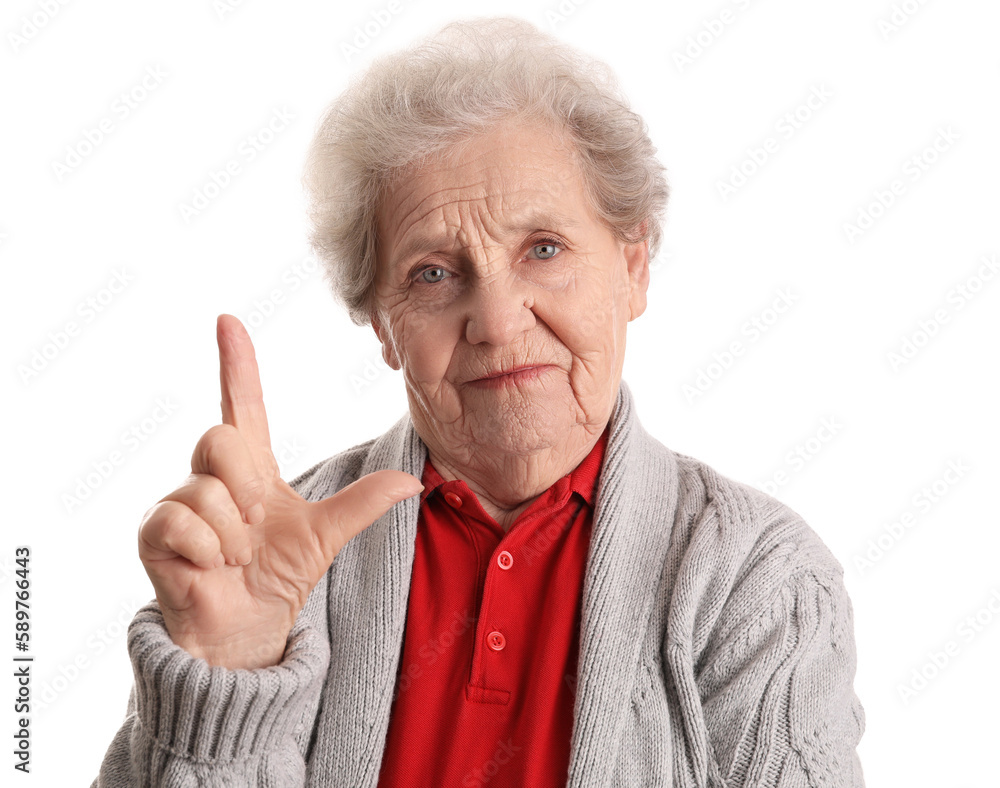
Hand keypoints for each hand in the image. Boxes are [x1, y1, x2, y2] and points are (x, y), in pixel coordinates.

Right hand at [137, 314, 422, 668]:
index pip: (242, 403)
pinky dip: (208, 553)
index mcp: (252, 466)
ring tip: (234, 558)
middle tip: (254, 529)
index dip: (236, 362)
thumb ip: (363, 504)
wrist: (249, 627)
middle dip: (245, 490)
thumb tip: (413, 483)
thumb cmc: (278, 576)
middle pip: (219, 438)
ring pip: (205, 490)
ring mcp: (178, 501)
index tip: (228, 320)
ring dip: (233, 536)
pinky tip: (210, 569)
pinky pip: (182, 523)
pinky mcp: (155, 532)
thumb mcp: (326, 535)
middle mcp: (210, 475)